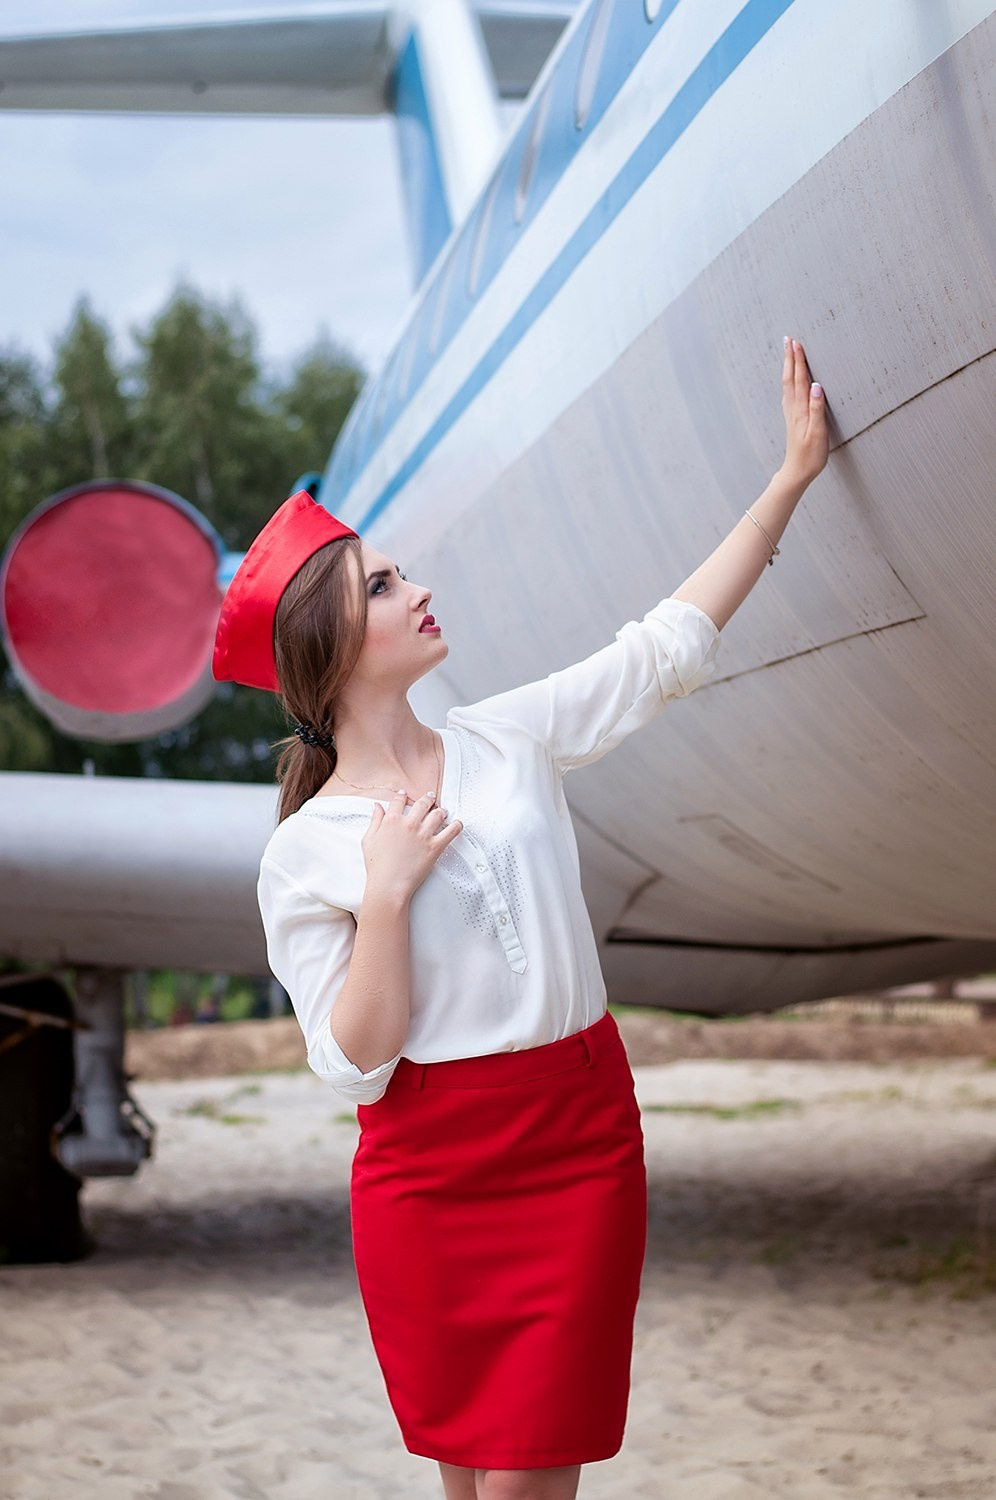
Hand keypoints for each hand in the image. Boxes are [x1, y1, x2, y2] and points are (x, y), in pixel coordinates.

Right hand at [361, 788, 462, 902]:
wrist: (388, 884)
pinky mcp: (435, 846)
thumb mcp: (369, 840)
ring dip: (441, 811)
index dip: (402, 795)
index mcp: (391, 820)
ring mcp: (423, 834)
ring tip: (442, 811)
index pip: (398, 801)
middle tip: (430, 797)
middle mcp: (408, 824)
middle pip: (422, 803)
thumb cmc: (377, 866)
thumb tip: (377, 807)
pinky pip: (451, 831)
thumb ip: (374, 821)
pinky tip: (457, 824)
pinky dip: (457, 826)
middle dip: (427, 798)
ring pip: (438, 814)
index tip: (404, 794)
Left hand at [780, 337, 828, 486]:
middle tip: (789, 339)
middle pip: (790, 378)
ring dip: (788, 367)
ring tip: (788, 352)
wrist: (797, 472)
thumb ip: (817, 409)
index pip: (800, 379)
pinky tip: (789, 379)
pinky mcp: (792, 419)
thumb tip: (816, 386)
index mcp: (801, 410)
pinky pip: (789, 394)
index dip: (798, 361)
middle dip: (790, 358)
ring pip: (788, 385)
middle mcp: (794, 409)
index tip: (797, 343)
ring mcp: (791, 414)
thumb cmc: (810, 455)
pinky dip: (789, 381)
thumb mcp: (818, 432)